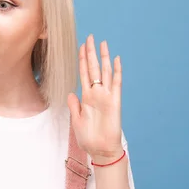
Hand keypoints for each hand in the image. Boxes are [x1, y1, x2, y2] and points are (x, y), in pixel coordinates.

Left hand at [67, 34, 123, 163]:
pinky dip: (117, 71)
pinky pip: (117, 83)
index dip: (81, 59)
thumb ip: (74, 106)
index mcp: (86, 97)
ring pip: (105, 72)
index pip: (83, 73)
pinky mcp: (115, 101)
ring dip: (104, 58)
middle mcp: (96, 93)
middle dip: (91, 53)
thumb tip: (71, 92)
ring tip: (103, 43)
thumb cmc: (89, 138)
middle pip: (93, 68)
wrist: (101, 151)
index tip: (81, 46)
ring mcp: (106, 96)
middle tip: (90, 37)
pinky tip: (117, 59)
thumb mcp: (76, 121)